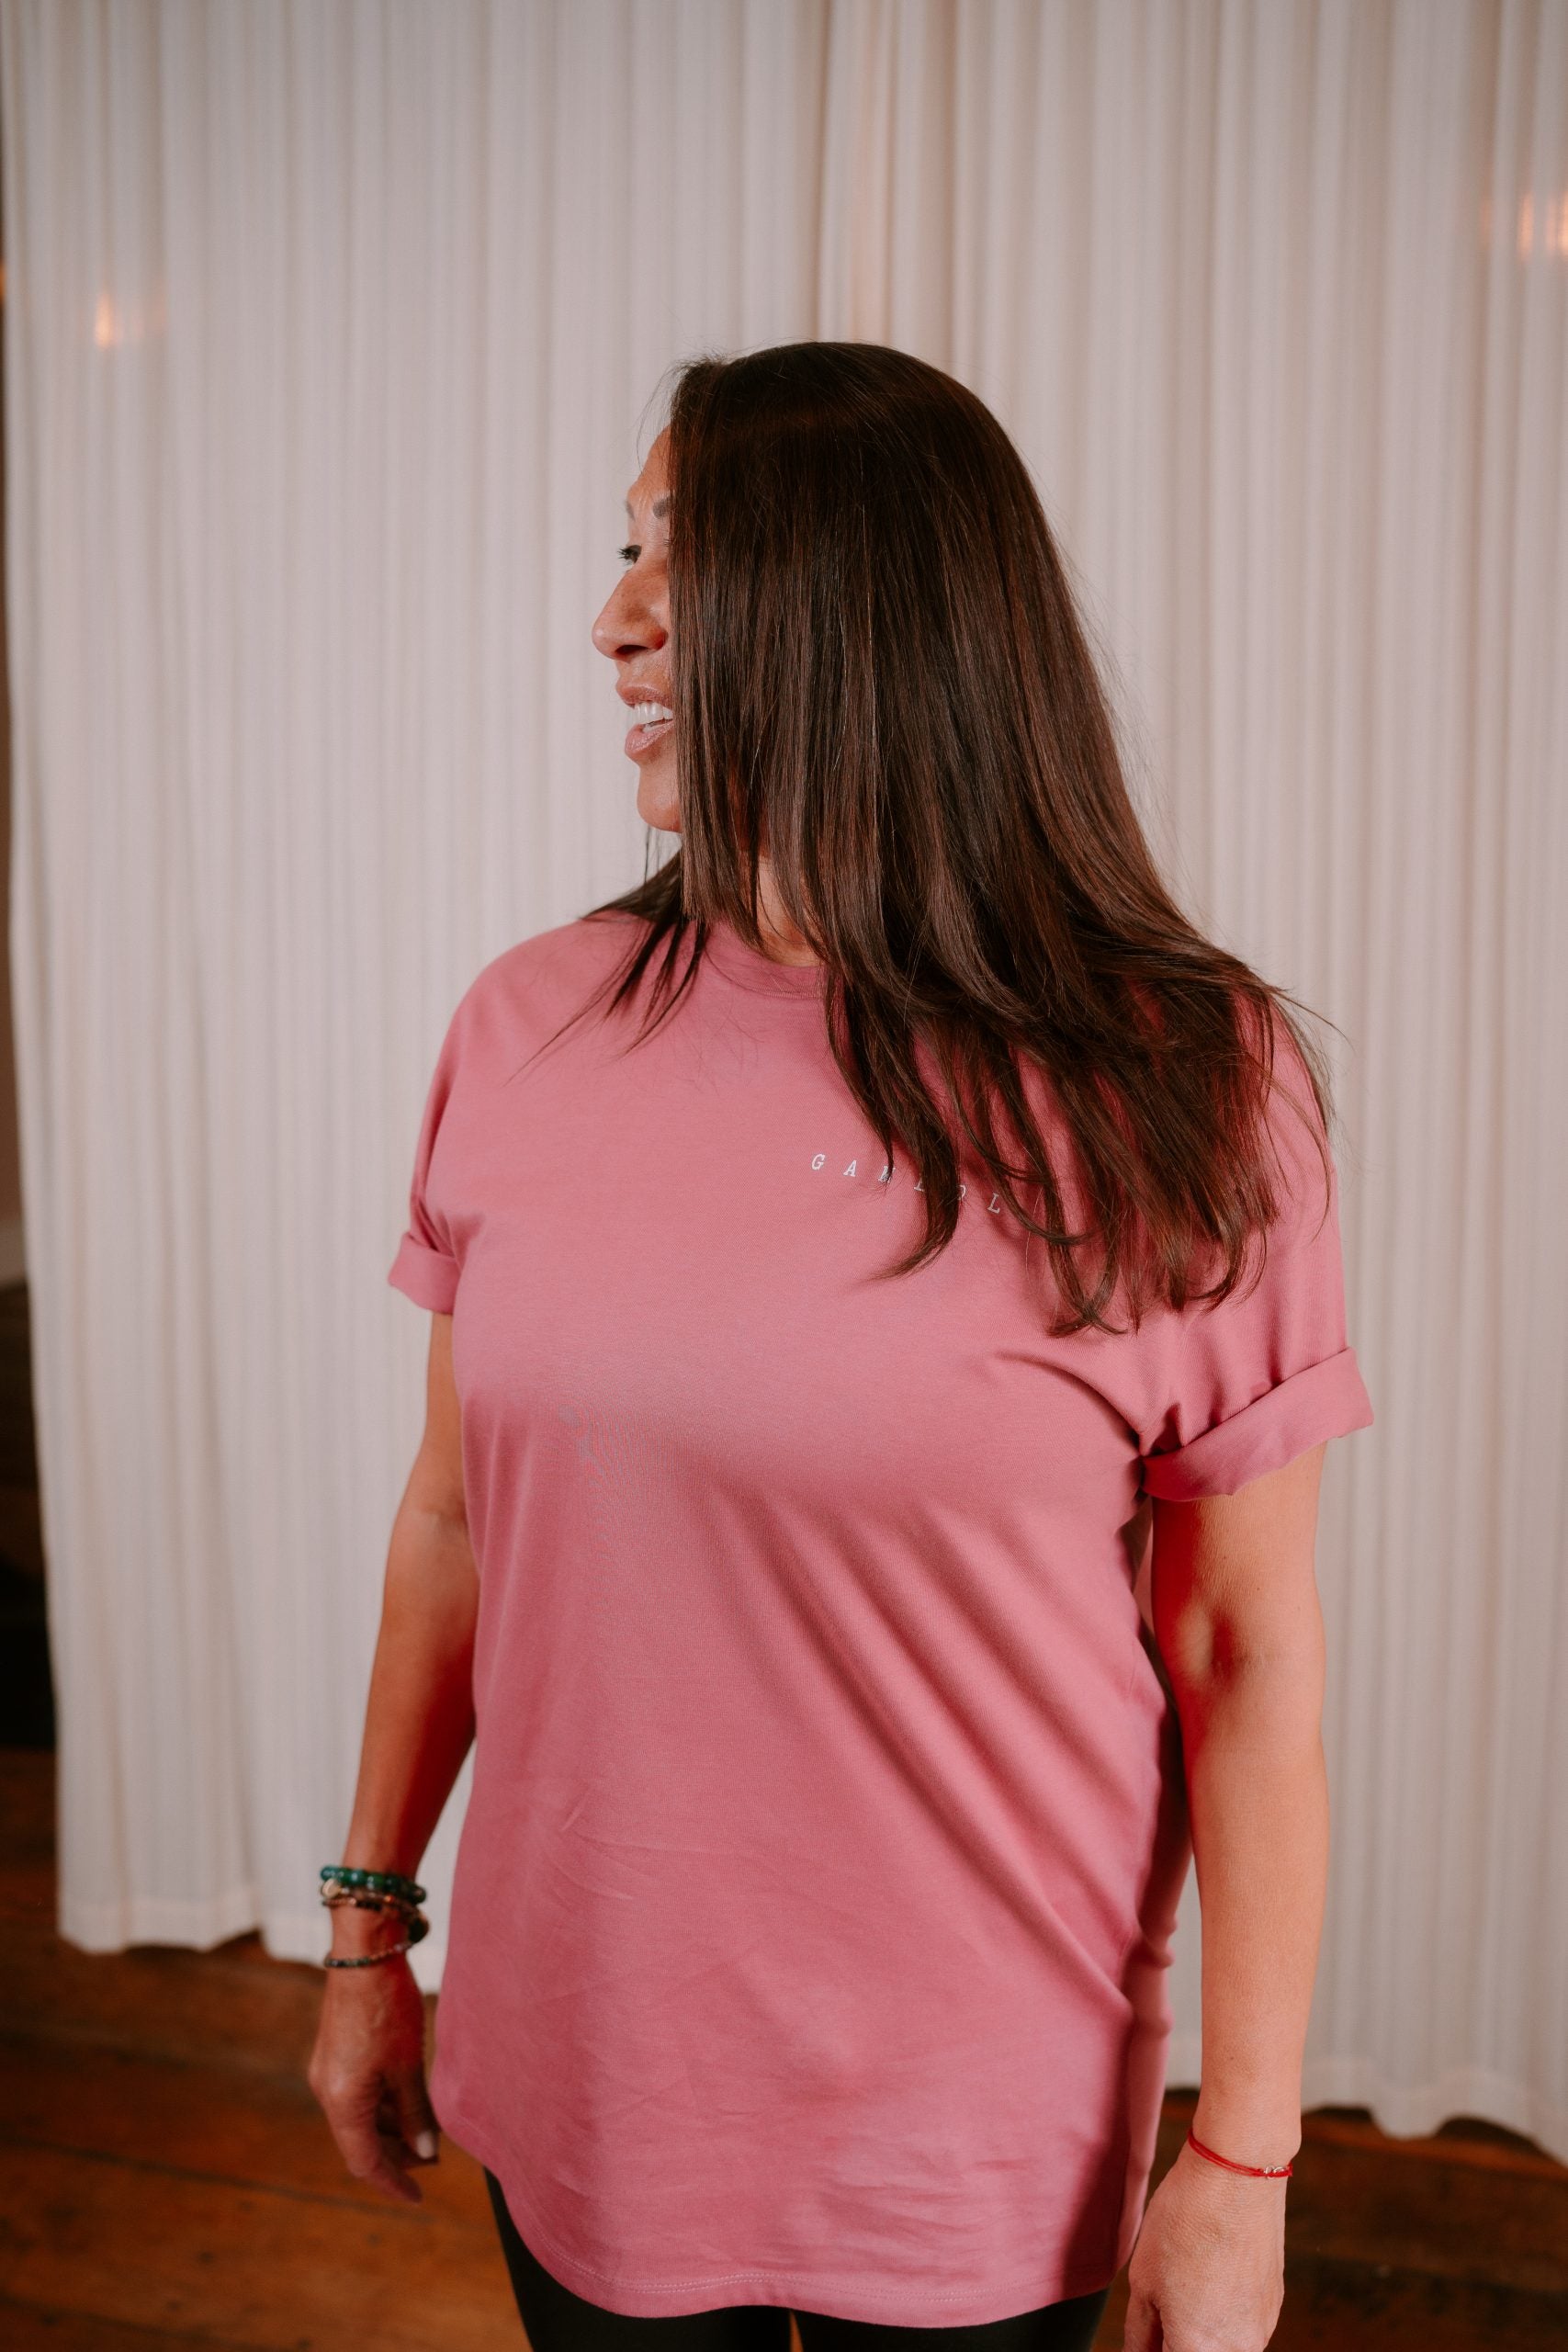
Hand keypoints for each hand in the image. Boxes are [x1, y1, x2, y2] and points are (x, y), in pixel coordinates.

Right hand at [307, 1940, 440, 2205]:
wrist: (364, 1953)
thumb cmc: (387, 2007)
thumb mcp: (408, 2064)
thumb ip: (416, 2112)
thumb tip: (426, 2152)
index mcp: (342, 2102)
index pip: (366, 2162)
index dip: (393, 2182)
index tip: (418, 2197)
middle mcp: (328, 2091)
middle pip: (361, 2142)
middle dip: (397, 2155)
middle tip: (433, 2158)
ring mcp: (329, 2072)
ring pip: (361, 2117)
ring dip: (392, 2128)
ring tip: (428, 2129)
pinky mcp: (336, 2054)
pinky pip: (358, 2094)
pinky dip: (384, 2105)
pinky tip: (411, 2100)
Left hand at [1122, 2138, 1286, 2349]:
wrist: (1237, 2177)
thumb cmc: (1183, 2223)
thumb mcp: (1144, 2282)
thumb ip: (1140, 2335)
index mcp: (1198, 2350)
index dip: (1154, 2348)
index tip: (1149, 2330)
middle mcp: (1237, 2350)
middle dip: (1176, 2341)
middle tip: (1162, 2307)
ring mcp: (1261, 2331)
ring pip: (1222, 2347)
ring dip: (1200, 2333)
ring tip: (1185, 2284)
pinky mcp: (1273, 2307)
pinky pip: (1242, 2328)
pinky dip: (1223, 2315)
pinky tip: (1210, 2275)